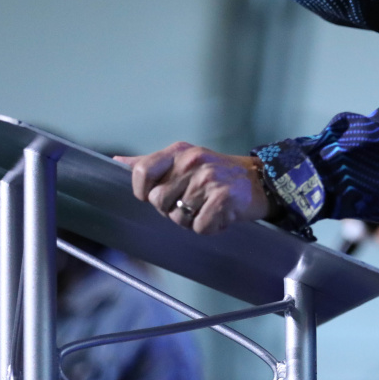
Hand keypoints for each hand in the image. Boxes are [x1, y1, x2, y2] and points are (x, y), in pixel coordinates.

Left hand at [116, 142, 270, 235]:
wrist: (261, 180)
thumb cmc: (217, 174)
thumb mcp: (184, 160)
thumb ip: (151, 163)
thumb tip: (117, 162)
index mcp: (180, 151)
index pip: (141, 171)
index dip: (143, 191)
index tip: (156, 196)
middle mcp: (192, 161)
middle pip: (158, 201)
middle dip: (172, 210)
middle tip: (193, 203)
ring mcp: (208, 179)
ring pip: (178, 218)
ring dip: (193, 221)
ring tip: (208, 208)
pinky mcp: (223, 197)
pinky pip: (200, 227)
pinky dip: (210, 228)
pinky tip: (220, 216)